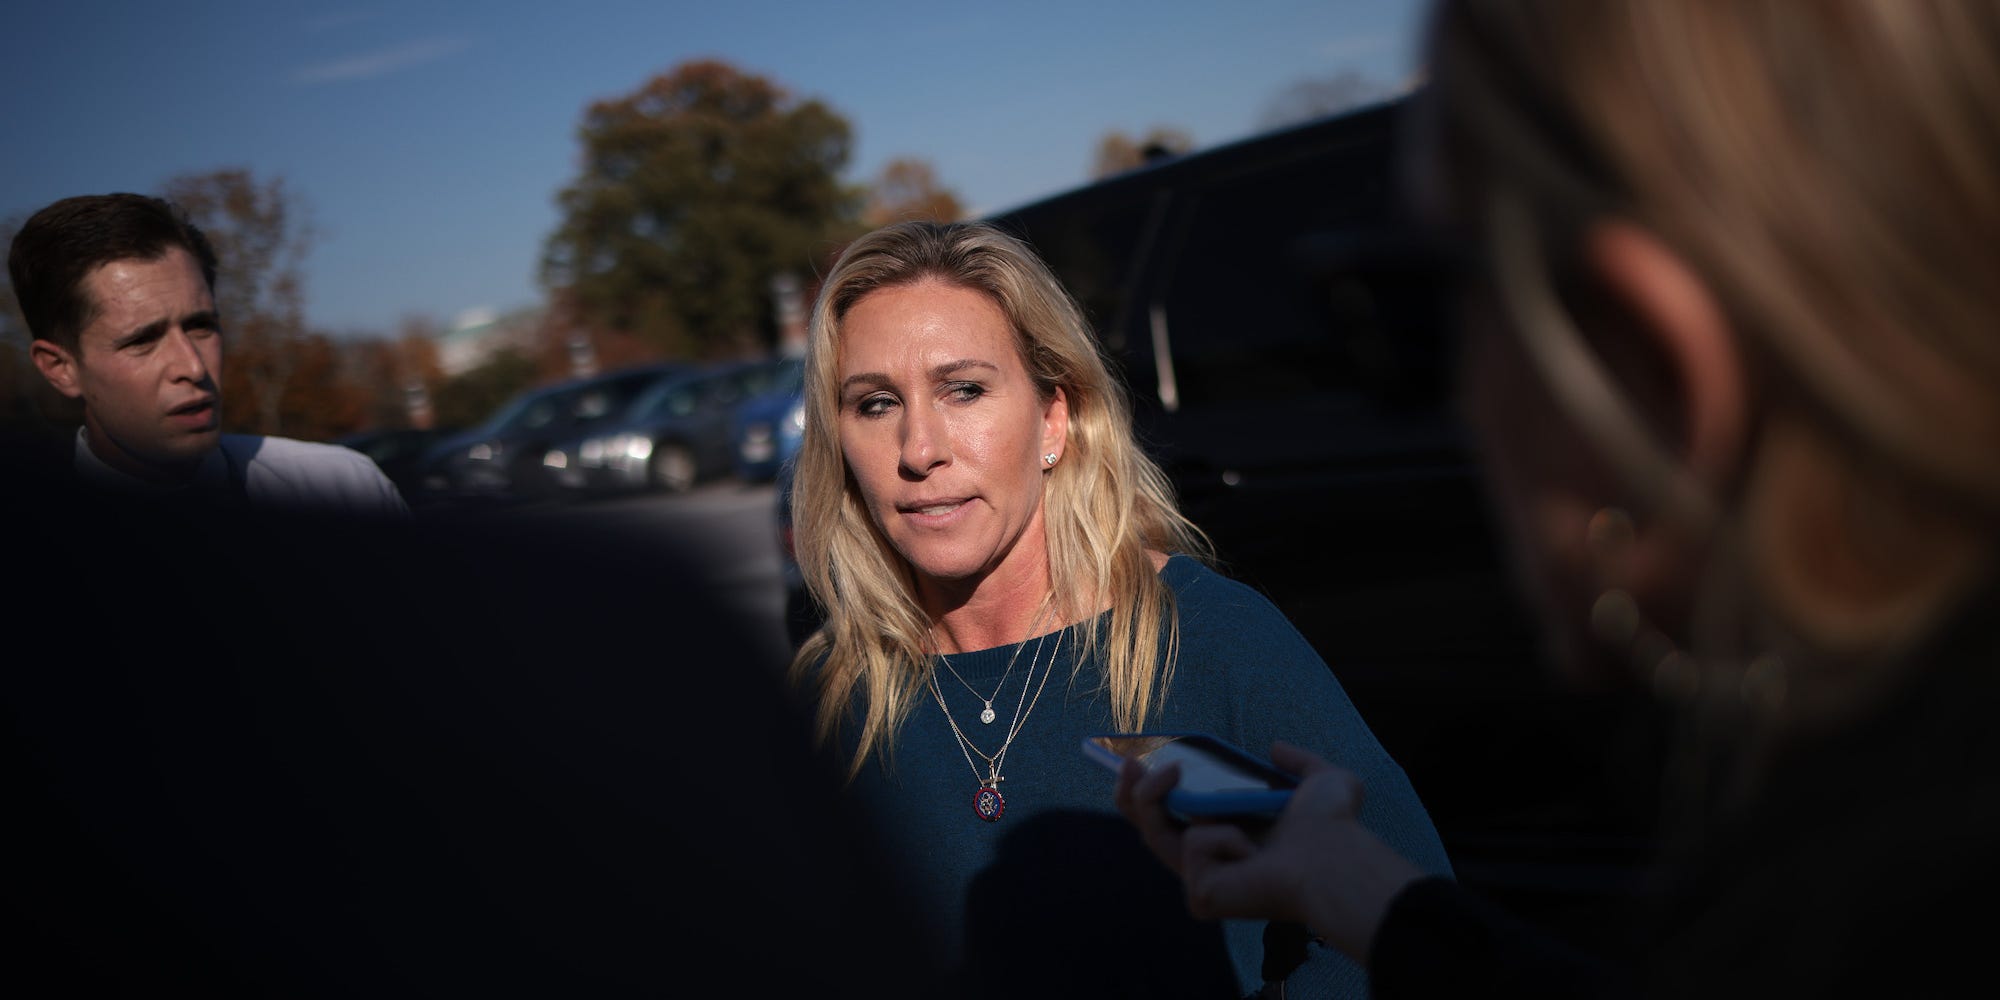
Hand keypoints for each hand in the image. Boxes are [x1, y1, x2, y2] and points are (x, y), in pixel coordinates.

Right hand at [1124, 741, 1422, 963]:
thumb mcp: (1322, 780)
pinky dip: (1220, 834)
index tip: (1139, 759)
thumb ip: (1299, 761)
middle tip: (1127, 762)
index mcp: (1231, 837)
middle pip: (1150, 828)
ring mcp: (1203, 881)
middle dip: (1128, 794)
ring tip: (1171, 771)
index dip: (1153, 790)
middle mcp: (1212, 862)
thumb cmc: (1333, 828)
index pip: (1179, 817)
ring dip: (1151, 796)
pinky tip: (1250, 852)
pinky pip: (1193, 844)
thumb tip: (1274, 748)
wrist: (1334, 858)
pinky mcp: (1202, 894)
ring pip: (1154, 833)